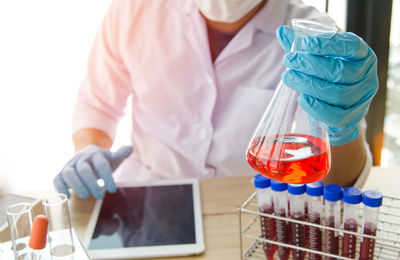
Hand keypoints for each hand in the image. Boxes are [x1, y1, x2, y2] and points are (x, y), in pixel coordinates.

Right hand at [54, 145, 131, 198]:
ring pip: (69, 173)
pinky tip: (68, 196)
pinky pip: (57, 179)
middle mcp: (81, 158)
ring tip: (85, 196)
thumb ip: (121, 154)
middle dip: (92, 184)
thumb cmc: (102, 160)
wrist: (86, 155)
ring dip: (76, 186)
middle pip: (84, 170)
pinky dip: (60, 188)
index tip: (113, 190)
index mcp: (95, 154)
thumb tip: (129, 148)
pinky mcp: (61, 173)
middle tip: (100, 196)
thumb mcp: (112, 157)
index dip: (107, 177)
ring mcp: (70, 165)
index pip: (101, 164)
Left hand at [276, 25, 377, 144]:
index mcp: (361, 56)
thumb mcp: (318, 58)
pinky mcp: (353, 118)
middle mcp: (366, 77)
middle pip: (340, 72)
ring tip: (288, 77)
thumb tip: (282, 32)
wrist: (337, 106)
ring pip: (337, 94)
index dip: (329, 44)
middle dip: (310, 65)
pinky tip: (302, 98)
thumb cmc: (328, 76)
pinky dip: (316, 107)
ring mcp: (362, 99)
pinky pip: (335, 116)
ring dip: (308, 85)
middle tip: (289, 60)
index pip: (351, 46)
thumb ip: (302, 46)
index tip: (305, 43)